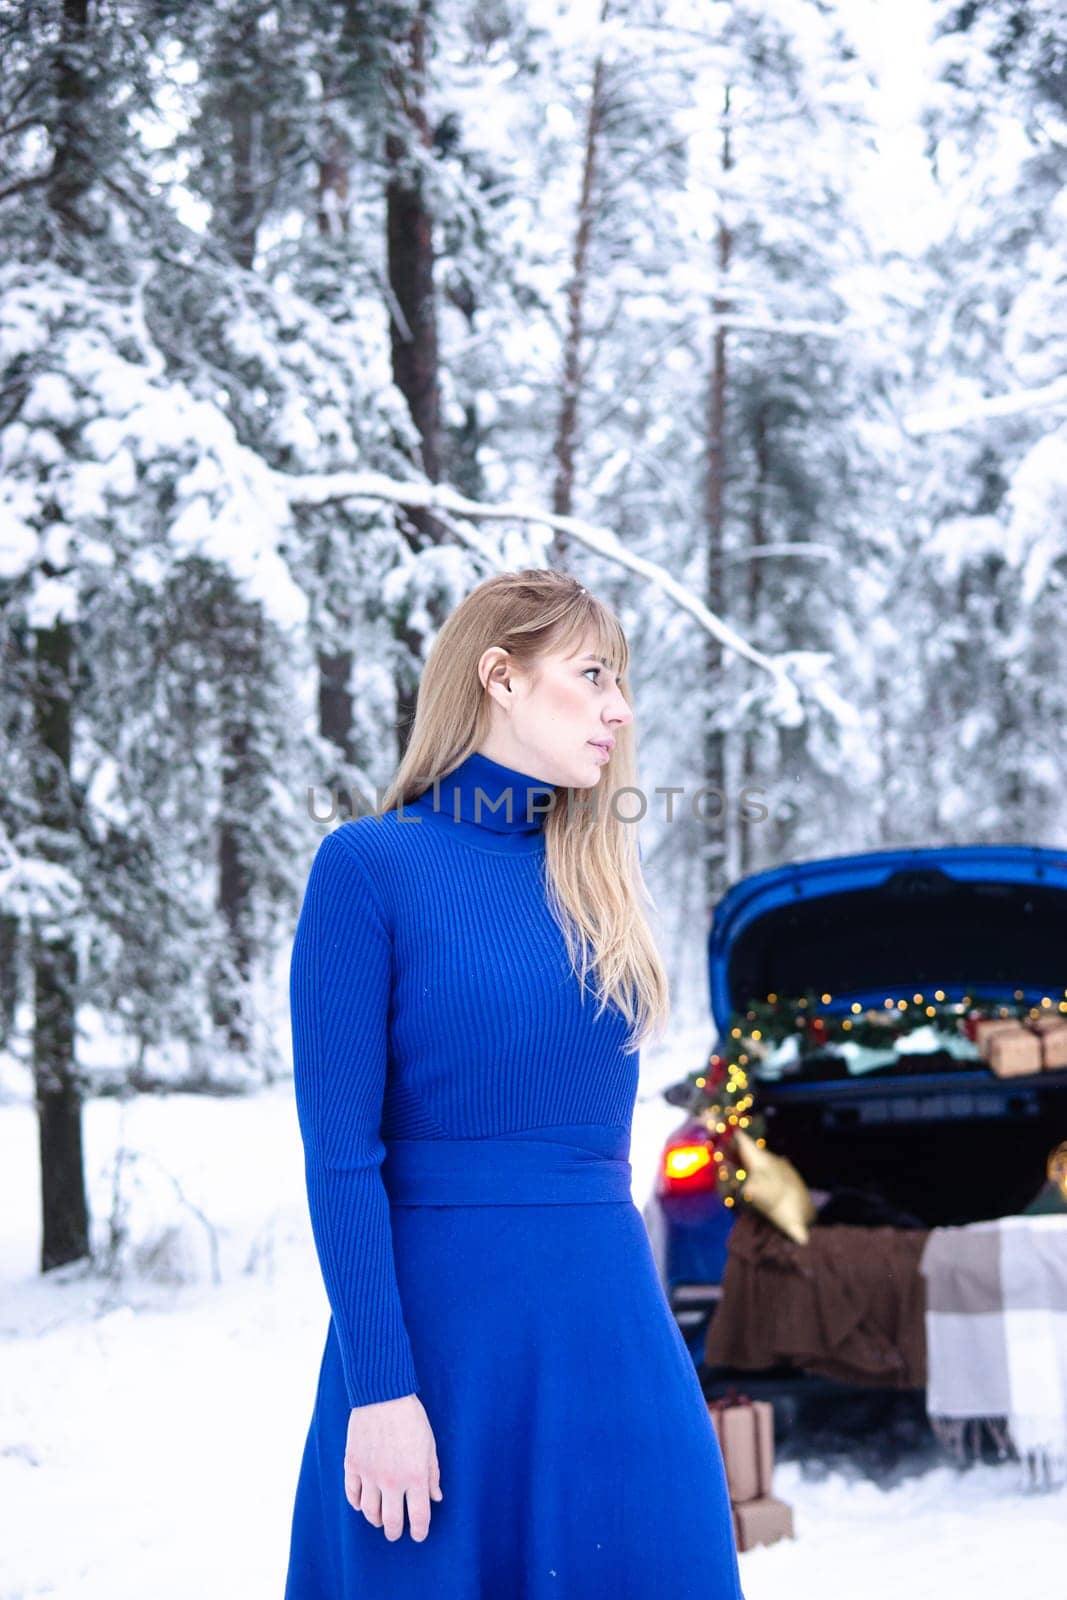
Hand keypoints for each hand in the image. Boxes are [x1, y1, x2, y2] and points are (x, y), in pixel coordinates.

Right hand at [343, 1393, 442, 1541]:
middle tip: (396, 1532)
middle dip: (394, 1532)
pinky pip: (352, 1495)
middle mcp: (391, 1480)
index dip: (419, 1531)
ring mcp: (369, 1474)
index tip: (418, 1535)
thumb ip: (432, 1474)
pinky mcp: (352, 1465)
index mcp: (414, 1476)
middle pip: (390, 1522)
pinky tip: (363, 1503)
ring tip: (380, 1519)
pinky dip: (357, 1504)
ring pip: (369, 1513)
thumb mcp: (430, 1445)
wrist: (383, 1394)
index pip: (418, 1517)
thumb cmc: (411, 1418)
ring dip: (375, 1519)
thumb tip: (435, 1498)